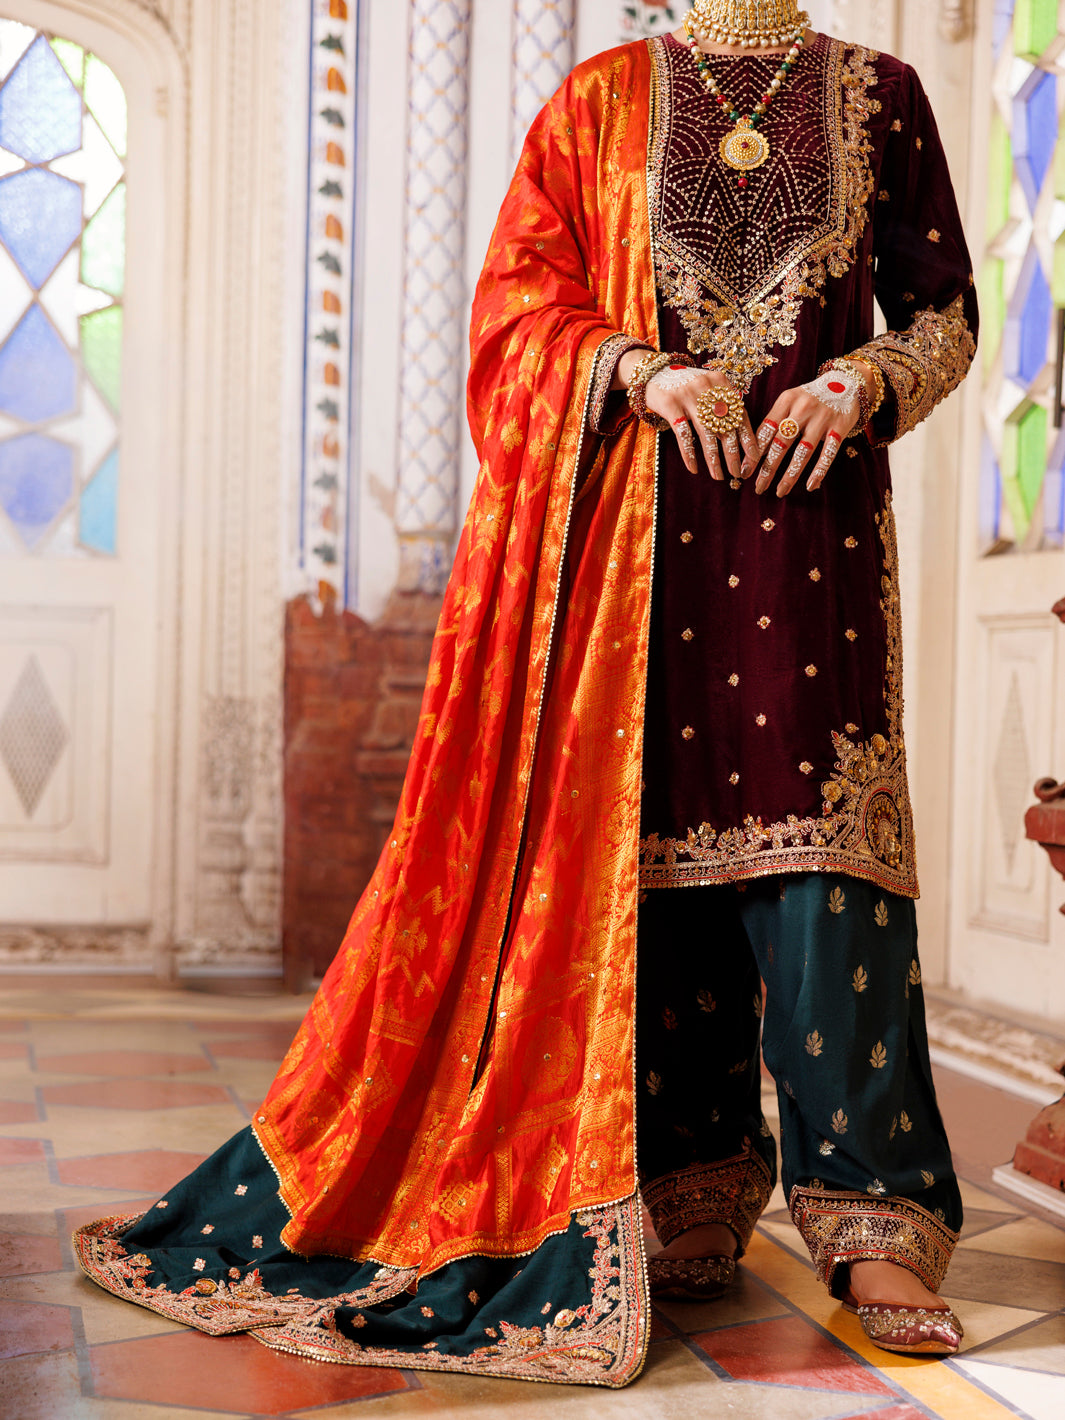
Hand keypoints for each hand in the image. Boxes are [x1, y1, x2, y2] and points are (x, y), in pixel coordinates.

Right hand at [643, 364, 757, 482]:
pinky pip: (683, 434)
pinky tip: (694, 469)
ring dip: (714, 459)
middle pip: (726, 426)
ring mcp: (689, 395)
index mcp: (722, 383)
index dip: (748, 439)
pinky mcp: (670, 403)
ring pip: (707, 433)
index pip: (741, 415)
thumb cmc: (683, 386)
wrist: (651, 371)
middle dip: (734, 454)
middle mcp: (708, 387)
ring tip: (719, 476)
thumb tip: (738, 440)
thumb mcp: (706, 390)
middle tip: (738, 473)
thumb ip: (721, 406)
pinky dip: (689, 454)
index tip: (754, 459)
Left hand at [747, 365, 872, 496]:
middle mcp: (803, 407)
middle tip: (758, 487)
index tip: (745, 472)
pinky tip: (809, 486)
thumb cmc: (810, 397)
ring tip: (780, 491)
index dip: (754, 452)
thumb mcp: (790, 400)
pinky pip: (828, 453)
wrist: (847, 381)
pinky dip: (818, 471)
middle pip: (781, 443)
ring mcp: (823, 417)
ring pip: (803, 452)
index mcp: (786, 399)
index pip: (766, 429)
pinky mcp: (840, 426)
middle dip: (768, 469)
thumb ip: (776, 420)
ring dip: (790, 475)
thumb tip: (755, 453)